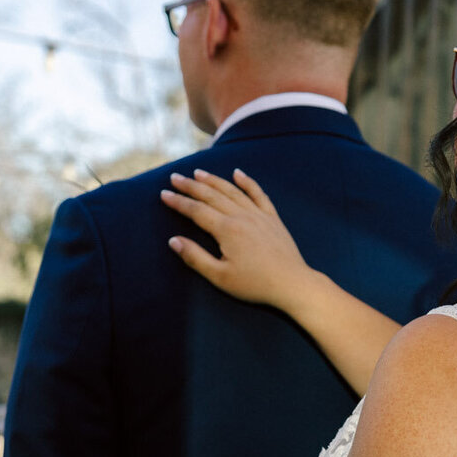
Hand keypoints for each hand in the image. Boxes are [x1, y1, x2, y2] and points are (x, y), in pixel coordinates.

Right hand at [162, 168, 313, 310]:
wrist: (292, 283)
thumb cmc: (255, 284)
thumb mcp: (220, 277)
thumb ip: (195, 257)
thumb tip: (173, 241)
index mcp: (226, 230)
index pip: (196, 211)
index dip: (178, 202)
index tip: (164, 194)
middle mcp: (242, 216)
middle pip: (211, 196)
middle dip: (191, 186)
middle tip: (175, 177)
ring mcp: (259, 215)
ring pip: (232, 191)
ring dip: (214, 180)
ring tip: (198, 172)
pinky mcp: (273, 218)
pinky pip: (258, 194)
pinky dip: (247, 182)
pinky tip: (238, 173)